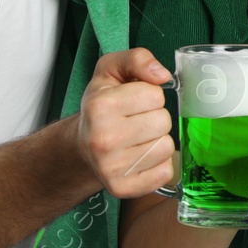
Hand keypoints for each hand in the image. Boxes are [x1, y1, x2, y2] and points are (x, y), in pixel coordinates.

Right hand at [76, 48, 175, 197]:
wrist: (81, 145)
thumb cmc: (101, 105)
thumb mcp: (111, 70)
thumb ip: (138, 59)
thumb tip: (163, 75)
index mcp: (100, 106)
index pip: (155, 95)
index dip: (149, 95)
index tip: (134, 101)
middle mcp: (103, 139)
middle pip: (163, 122)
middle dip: (155, 117)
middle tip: (136, 120)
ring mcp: (111, 168)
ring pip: (166, 147)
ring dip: (157, 140)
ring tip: (137, 138)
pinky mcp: (122, 188)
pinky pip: (166, 172)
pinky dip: (159, 164)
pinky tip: (140, 156)